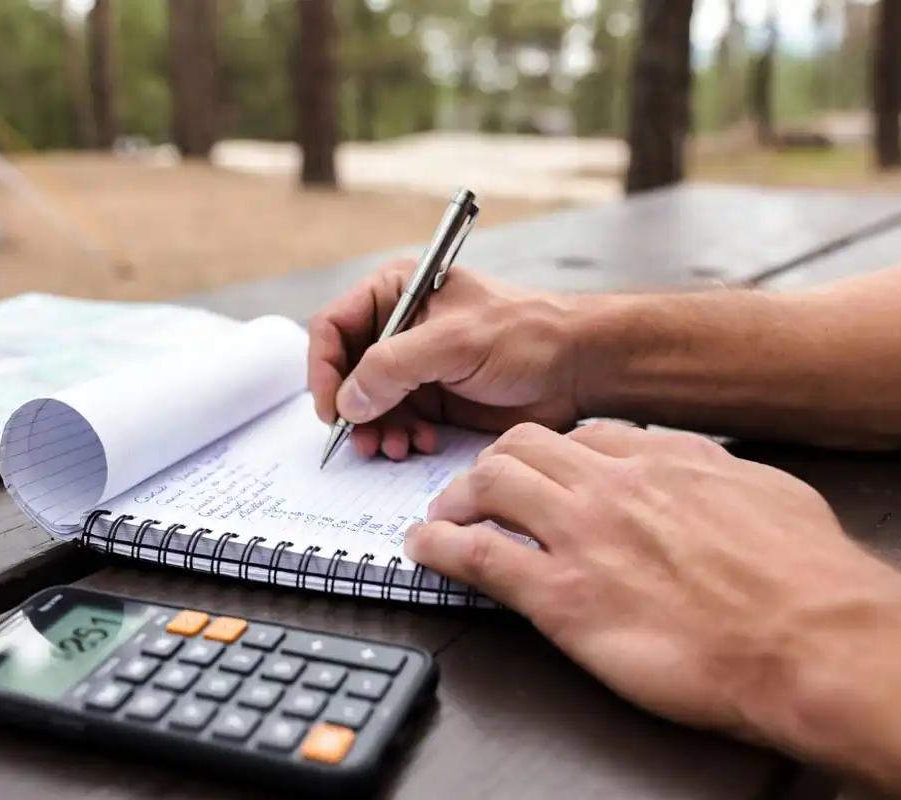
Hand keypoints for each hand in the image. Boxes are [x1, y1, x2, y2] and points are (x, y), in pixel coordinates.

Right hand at [307, 259, 588, 459]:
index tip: (330, 407)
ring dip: (373, 430)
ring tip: (393, 447)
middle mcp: (399, 328)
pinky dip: (398, 438)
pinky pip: (394, 423)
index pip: (333, 326)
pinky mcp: (432, 399)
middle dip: (351, 409)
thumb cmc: (527, 335)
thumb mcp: (455, 342)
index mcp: (397, 292)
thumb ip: (394, 367)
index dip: (323, 367)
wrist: (577, 368)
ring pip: (366, 404)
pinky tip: (419, 444)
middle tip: (362, 440)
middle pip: (344, 371)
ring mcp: (414, 366)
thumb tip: (347, 401)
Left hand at [404, 421, 900, 738]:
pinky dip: (440, 548)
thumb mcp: (767, 494)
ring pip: (489, 484)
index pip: (581, 437)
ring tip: (444, 516)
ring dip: (456, 498)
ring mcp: (580, 536)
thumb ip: (718, 475)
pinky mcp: (561, 596)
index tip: (538, 469)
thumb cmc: (805, 576)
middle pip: (521, 447)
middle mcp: (611, 486)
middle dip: (490, 464)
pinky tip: (425, 550)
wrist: (813, 638)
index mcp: (661, 461)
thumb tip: (704, 473)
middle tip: (477, 489)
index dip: (549, 453)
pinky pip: (479, 556)